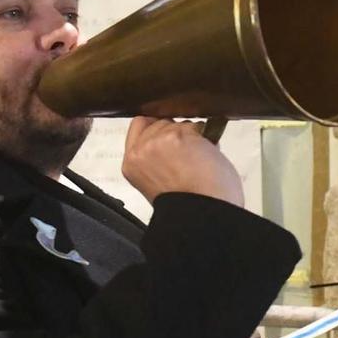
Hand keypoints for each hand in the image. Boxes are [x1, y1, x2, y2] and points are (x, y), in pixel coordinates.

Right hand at [121, 116, 243, 205]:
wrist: (202, 216)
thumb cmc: (189, 205)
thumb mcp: (158, 182)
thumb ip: (157, 157)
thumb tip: (173, 138)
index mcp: (132, 163)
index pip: (139, 124)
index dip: (158, 128)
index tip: (171, 138)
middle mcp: (140, 151)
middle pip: (160, 121)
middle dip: (177, 134)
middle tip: (188, 158)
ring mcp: (158, 142)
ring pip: (178, 123)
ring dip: (191, 137)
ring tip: (197, 162)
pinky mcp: (177, 137)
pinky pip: (196, 127)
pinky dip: (205, 140)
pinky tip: (205, 158)